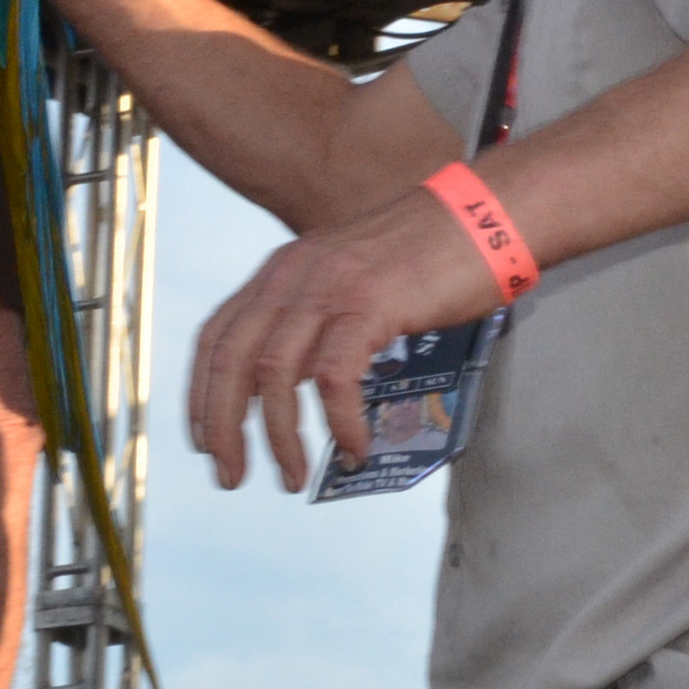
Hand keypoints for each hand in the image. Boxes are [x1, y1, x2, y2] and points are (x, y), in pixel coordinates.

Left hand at [189, 183, 506, 491]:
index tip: (204, 440)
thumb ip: (319, 321)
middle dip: (223, 426)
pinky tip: (353, 448)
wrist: (488, 212)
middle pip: (231, 359)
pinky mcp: (371, 303)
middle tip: (229, 475)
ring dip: (279, 435)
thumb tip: (303, 380)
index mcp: (283, 270)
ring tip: (293, 475)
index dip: (201, 394)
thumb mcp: (352, 279)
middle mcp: (294, 274)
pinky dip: (339, 422)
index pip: (217, 336)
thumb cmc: (430, 253)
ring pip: (275, 372)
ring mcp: (330, 286)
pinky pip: (336, 376)